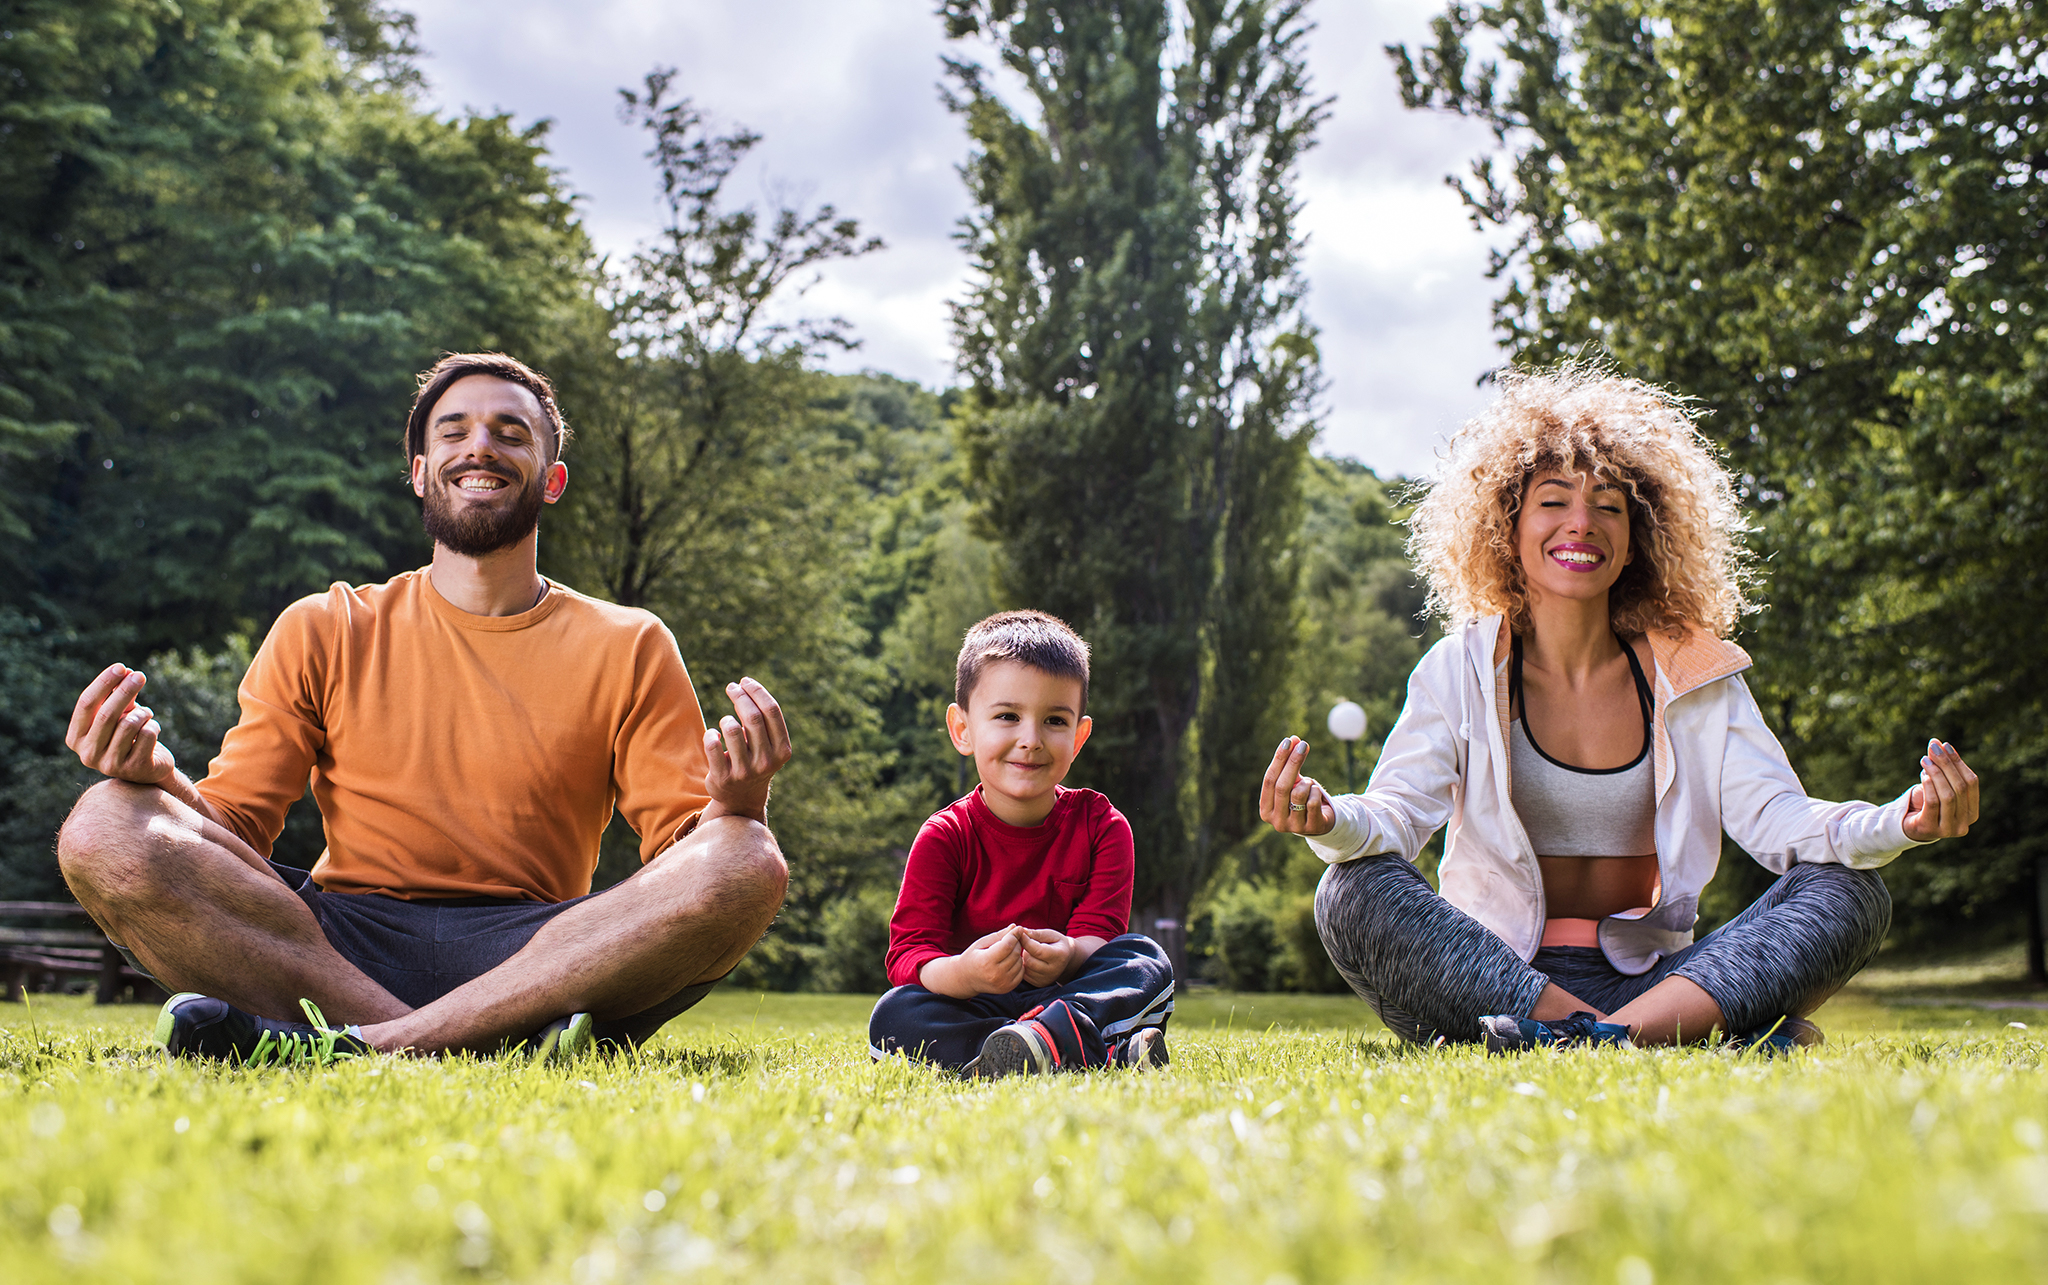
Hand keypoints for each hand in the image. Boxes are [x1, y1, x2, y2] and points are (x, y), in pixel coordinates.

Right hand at [66, 664, 176, 785]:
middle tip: (140, 676)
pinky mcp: (133, 768)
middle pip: (107, 714)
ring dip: (144, 713)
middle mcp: (87, 754)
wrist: (147, 770)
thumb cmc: (128, 736)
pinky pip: (147, 735)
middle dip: (125, 690)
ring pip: (129, 724)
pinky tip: (153, 730)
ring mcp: (109, 764)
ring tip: (147, 714)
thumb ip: (117, 695)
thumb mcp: (118, 714)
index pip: (86, 704)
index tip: (121, 667)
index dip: (103, 683)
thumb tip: (125, 671)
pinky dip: (154, 726)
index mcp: (75, 738)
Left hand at [701, 676, 792, 822]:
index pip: (771, 711)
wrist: (741, 797)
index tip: (744, 681)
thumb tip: (744, 687)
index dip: (757, 691)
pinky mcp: (723, 778)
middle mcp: (766, 761)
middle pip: (752, 717)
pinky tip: (713, 736)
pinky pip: (712, 745)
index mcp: (782, 750)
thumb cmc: (755, 759)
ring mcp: (745, 771)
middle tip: (731, 687)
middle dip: (740, 696)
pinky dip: (710, 734)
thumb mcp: (767, 743)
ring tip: (726, 722)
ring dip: (726, 719)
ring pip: (732, 729)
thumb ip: (762, 719)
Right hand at [961, 925, 1026, 993]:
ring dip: (1017, 954)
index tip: (1018, 928)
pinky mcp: (1008, 988)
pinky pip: (1021, 972)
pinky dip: (1018, 964)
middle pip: (1015, 953)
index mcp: (986, 962)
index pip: (1007, 945)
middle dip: (1016, 943)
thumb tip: (1015, 927)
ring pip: (1020, 962)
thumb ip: (999, 935)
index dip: (1014, 935)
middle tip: (1010, 940)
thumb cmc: (973, 957)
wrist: (966, 979)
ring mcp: (1003, 983)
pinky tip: (1009, 961)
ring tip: (1007, 951)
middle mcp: (995, 975)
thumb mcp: (981, 943)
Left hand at [1018, 927, 1073, 987]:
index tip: (1020, 933)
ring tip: (1030, 952)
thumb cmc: (1057, 943)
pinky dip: (1024, 966)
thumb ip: (1038, 933)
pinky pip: (1025, 975)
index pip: (1037, 950)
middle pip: (1030, 960)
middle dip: (1025, 950)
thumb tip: (1023, 931)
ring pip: (1026, 968)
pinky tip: (1030, 960)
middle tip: (1028, 943)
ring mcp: (1046, 979)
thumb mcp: (1051, 934)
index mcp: (1059, 956)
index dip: (1026, 941)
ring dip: (1024, 958)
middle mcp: (1054, 970)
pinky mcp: (1040, 984)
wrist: (1066, 959)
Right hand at [1259, 736, 1335, 835]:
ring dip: (1307, 782)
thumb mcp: (1290, 783)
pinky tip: (1316, 793)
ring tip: (1309, 783)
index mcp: (1265, 809)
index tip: (1289, 741)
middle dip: (1293, 763)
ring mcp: (1293, 827)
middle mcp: (1276, 821)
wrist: (1317, 823)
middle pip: (1282, 786)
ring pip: (1299, 794)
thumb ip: (1289, 763)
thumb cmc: (1298, 799)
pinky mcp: (1311, 828)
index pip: (1269, 780)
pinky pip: (1313, 802)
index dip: (1279, 759)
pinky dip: (1316, 792)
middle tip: (1303, 745)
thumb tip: (1294, 739)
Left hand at [1901, 739, 1979, 842]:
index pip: (1972, 783)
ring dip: (1937, 773)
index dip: (1959, 763)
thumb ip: (1943, 768)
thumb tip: (1938, 743)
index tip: (1945, 746)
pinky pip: (1933, 803)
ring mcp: (1949, 829)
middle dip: (1947, 764)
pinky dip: (1929, 785)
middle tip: (1933, 748)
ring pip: (1948, 795)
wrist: (1908, 827)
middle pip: (1960, 787)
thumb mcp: (1939, 787)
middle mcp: (1965, 823)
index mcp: (1973, 813)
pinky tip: (1923, 774)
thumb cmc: (1928, 805)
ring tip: (1925, 759)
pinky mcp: (1930, 829)